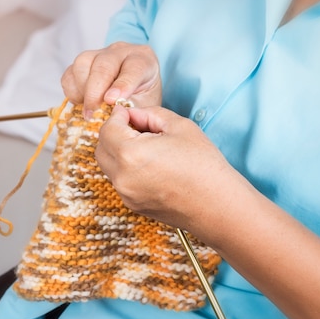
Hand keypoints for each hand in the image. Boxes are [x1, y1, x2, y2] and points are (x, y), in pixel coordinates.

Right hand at [61, 42, 161, 118]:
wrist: (133, 90)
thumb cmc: (141, 98)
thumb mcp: (144, 106)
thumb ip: (129, 108)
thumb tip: (110, 116)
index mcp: (143, 59)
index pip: (134, 67)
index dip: (123, 85)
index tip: (111, 101)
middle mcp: (120, 52)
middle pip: (103, 65)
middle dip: (95, 92)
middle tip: (92, 113)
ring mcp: (99, 54)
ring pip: (82, 64)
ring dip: (82, 90)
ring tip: (89, 109)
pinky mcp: (82, 63)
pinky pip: (70, 74)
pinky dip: (72, 91)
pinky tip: (82, 102)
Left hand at [95, 105, 241, 235]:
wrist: (218, 206)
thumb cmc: (204, 166)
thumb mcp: (179, 126)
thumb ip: (149, 114)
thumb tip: (132, 113)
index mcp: (130, 154)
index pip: (108, 129)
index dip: (118, 116)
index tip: (129, 112)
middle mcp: (122, 177)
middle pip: (101, 148)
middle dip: (113, 133)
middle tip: (135, 126)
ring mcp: (125, 194)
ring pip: (108, 165)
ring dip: (118, 150)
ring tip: (145, 145)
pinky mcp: (132, 204)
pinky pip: (119, 180)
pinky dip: (126, 167)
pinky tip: (150, 164)